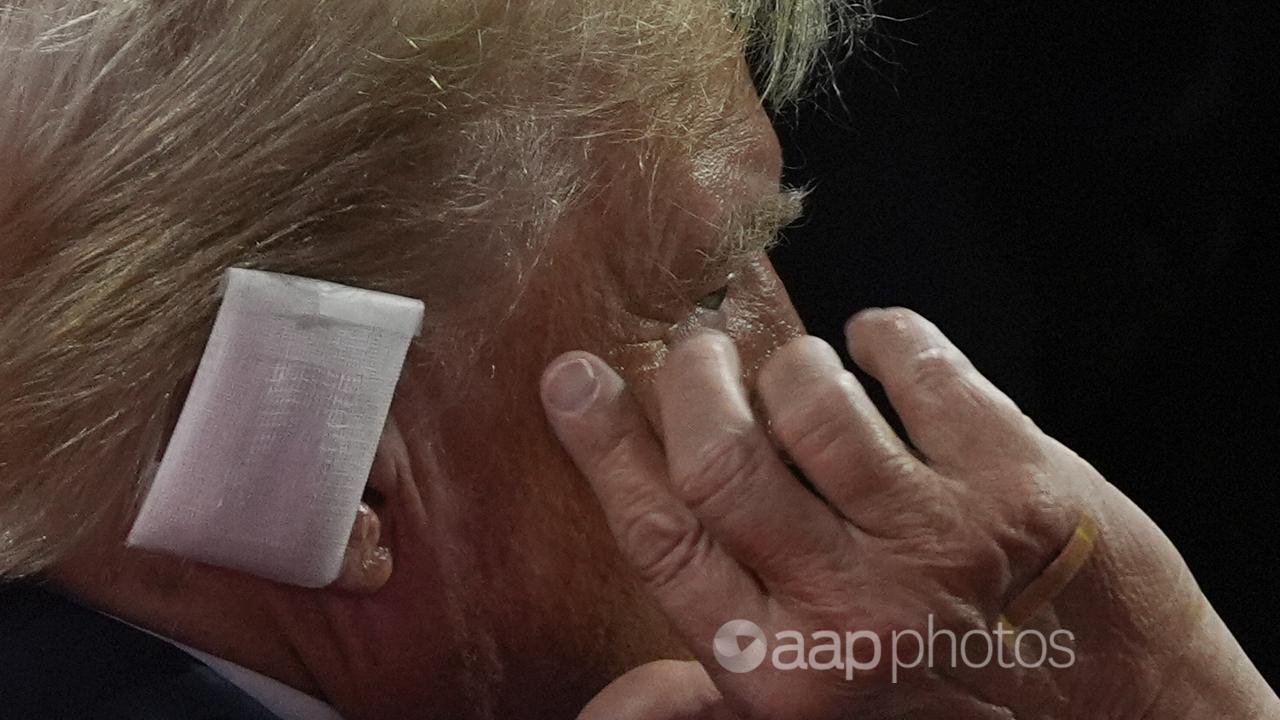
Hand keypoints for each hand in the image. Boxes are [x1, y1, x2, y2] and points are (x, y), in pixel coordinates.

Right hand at [542, 308, 1275, 719]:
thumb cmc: (953, 714)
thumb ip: (704, 707)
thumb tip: (601, 713)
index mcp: (784, 669)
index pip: (662, 539)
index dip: (605, 447)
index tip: (573, 379)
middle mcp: (852, 609)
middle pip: (724, 458)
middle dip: (691, 382)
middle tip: (694, 355)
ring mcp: (940, 541)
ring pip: (814, 402)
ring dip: (791, 364)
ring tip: (798, 372)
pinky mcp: (1020, 484)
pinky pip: (922, 368)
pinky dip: (887, 335)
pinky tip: (879, 342)